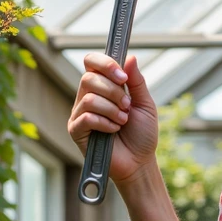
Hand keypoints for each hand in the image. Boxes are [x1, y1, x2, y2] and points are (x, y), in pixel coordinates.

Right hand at [67, 51, 158, 187]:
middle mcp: (88, 96)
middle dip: (114, 92)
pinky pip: (86, 117)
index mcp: (103, 86)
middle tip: (127, 107)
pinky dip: (105, 123)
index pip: (92, 62)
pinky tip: (113, 131)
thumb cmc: (142, 135)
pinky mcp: (76, 130)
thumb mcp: (145, 105)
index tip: (123, 78)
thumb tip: (130, 57)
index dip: (105, 64)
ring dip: (112, 109)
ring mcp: (80, 113)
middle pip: (89, 78)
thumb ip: (137, 82)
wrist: (139, 163)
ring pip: (89, 98)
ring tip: (123, 121)